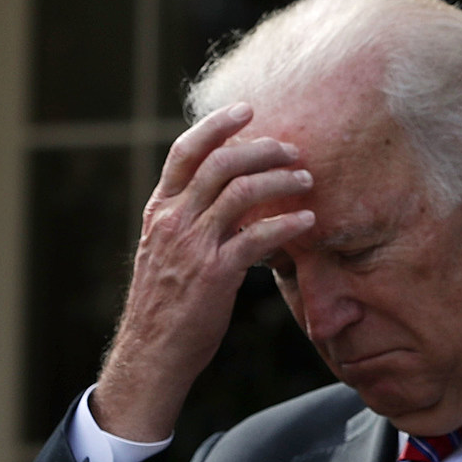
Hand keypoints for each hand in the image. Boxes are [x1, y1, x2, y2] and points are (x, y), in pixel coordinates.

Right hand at [92, 103, 315, 440]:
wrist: (153, 352)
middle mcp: (173, 220)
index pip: (185, 152)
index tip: (247, 109)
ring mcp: (193, 246)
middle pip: (221, 164)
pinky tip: (309, 222)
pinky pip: (259, 237)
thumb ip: (192, 219)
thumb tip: (232, 196)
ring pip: (241, 192)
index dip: (216, 125)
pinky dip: (288, 224)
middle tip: (293, 150)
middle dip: (262, 149)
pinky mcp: (215, 273)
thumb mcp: (168, 250)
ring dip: (281, 180)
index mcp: (160, 210)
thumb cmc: (168, 302)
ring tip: (307, 180)